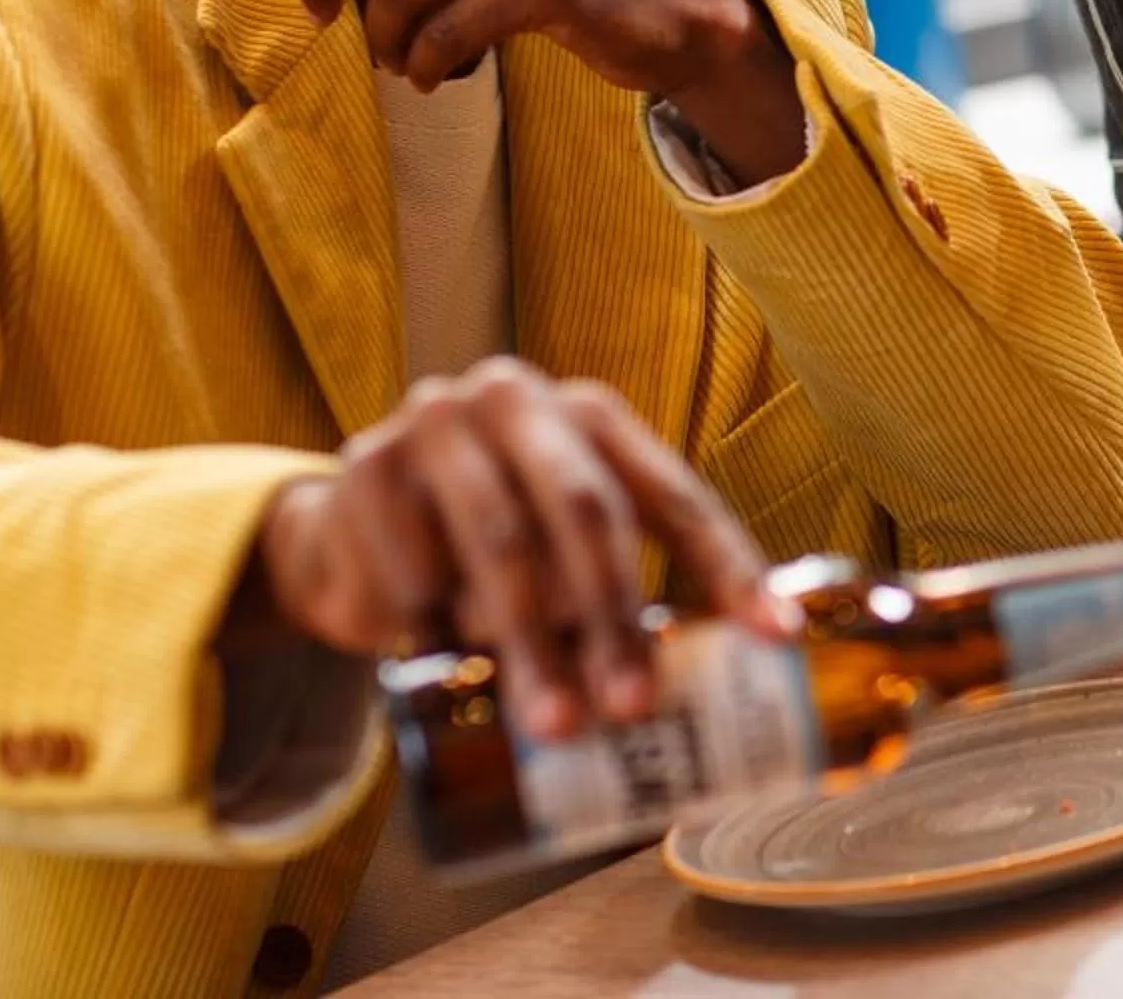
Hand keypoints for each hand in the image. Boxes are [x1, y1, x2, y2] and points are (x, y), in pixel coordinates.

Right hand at [247, 359, 792, 738]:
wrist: (348, 528)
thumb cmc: (487, 548)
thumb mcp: (557, 552)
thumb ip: (617, 597)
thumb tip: (707, 699)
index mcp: (591, 416)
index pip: (675, 496)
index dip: (730, 568)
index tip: (774, 639)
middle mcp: (520, 400)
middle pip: (588, 511)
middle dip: (613, 617)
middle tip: (628, 710)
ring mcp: (438, 422)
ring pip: (501, 541)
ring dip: (527, 642)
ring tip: (549, 723)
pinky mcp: (365, 464)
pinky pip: (414, 559)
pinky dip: (435, 621)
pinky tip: (444, 663)